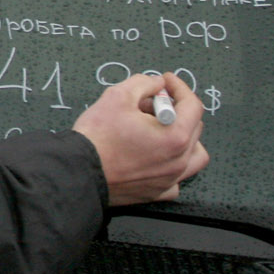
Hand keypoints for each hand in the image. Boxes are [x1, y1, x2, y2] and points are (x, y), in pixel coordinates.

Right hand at [72, 73, 209, 205]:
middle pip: (194, 127)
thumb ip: (143, 83)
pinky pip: (177, 179)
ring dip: (184, 139)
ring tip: (160, 132)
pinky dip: (172, 165)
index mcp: (175, 136)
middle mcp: (179, 160)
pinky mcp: (157, 193)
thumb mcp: (117, 96)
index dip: (179, 87)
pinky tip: (155, 157)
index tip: (165, 80)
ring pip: (194, 156)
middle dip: (175, 110)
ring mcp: (169, 180)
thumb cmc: (98, 136)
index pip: (192, 105)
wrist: (79, 170)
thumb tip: (157, 83)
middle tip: (149, 104)